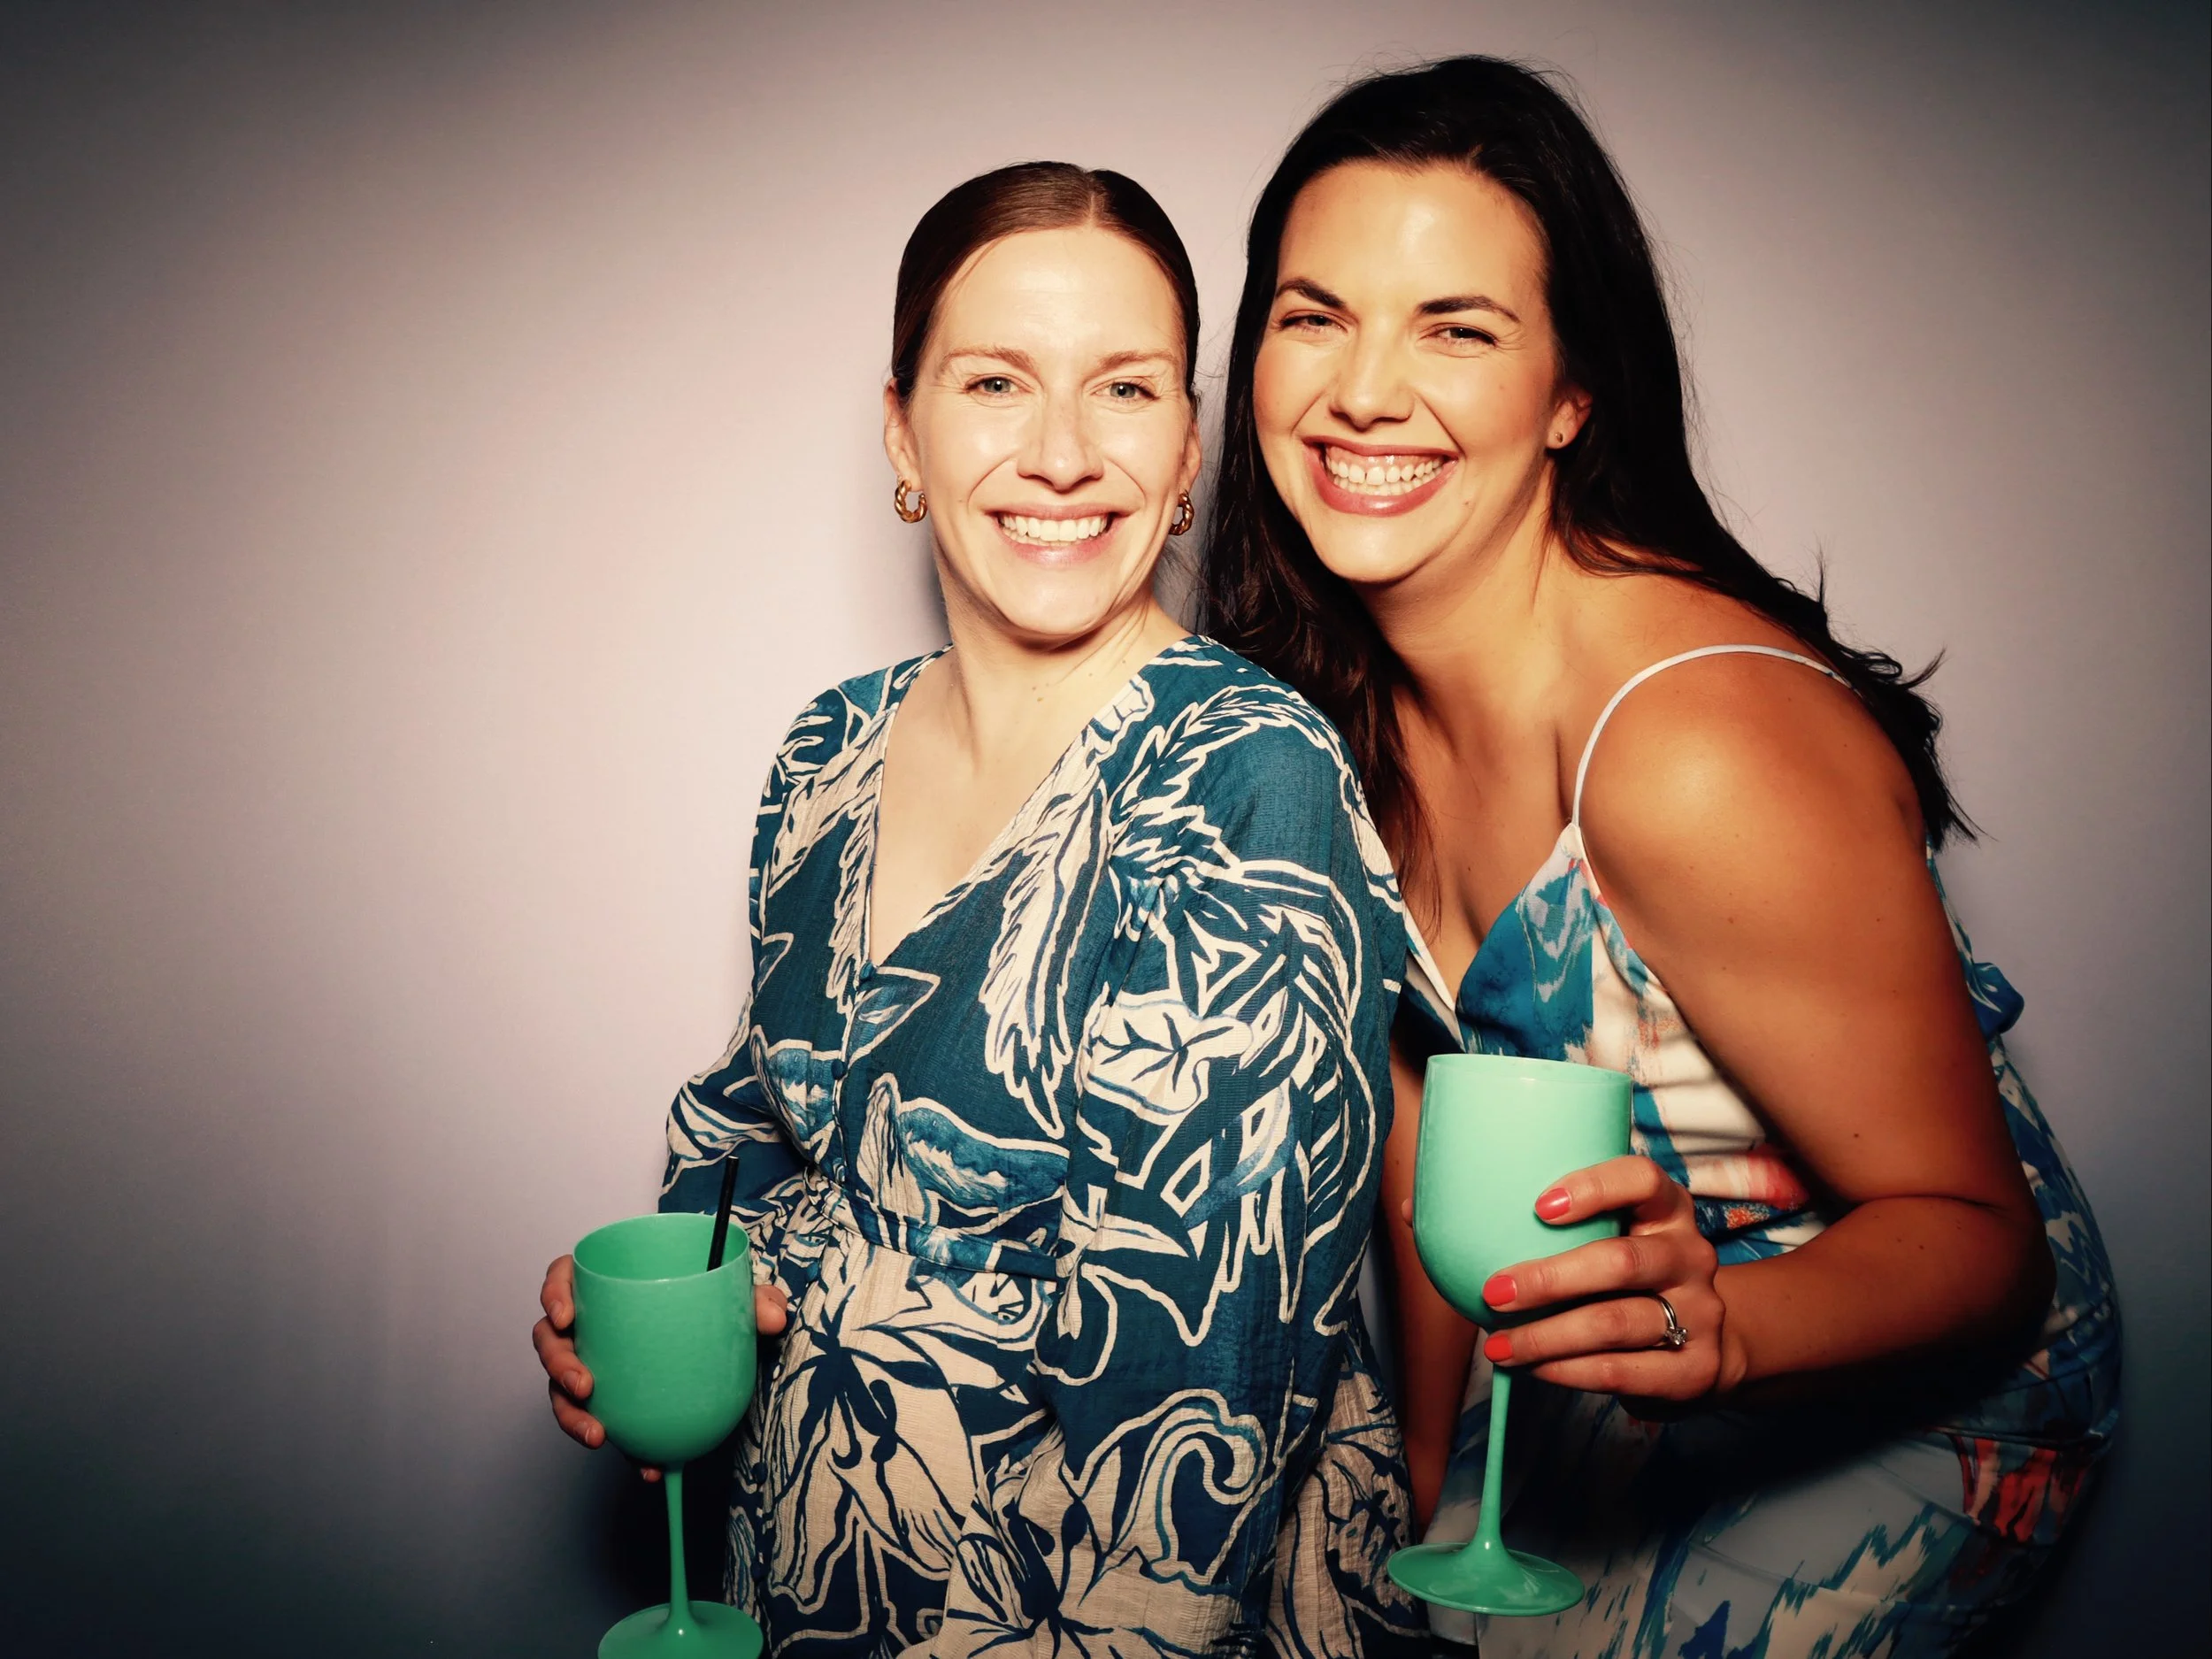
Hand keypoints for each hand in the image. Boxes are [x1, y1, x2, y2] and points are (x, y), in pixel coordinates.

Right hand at [534, 1253, 788, 1480]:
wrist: (719, 1348)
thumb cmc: (712, 1306)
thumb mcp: (736, 1297)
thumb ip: (756, 1300)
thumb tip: (772, 1316)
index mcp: (605, 1285)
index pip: (562, 1278)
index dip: (554, 1294)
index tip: (565, 1316)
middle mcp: (589, 1324)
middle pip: (551, 1339)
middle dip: (558, 1364)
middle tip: (584, 1384)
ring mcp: (591, 1362)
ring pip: (561, 1388)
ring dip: (571, 1415)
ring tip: (598, 1434)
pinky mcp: (607, 1400)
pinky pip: (599, 1422)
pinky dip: (621, 1447)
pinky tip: (644, 1465)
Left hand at [1475, 1156, 1740, 1406]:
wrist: (1705, 1345)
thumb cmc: (1631, 1281)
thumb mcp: (1613, 1239)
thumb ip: (1557, 1226)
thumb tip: (1441, 1222)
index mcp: (1667, 1210)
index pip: (1643, 1180)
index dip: (1593, 1188)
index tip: (1539, 1207)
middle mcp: (1690, 1255)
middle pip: (1622, 1261)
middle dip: (1549, 1279)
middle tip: (1494, 1292)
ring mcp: (1700, 1313)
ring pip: (1614, 1322)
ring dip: (1546, 1336)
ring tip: (1498, 1345)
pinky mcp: (1695, 1368)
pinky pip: (1621, 1370)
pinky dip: (1568, 1370)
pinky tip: (1534, 1368)